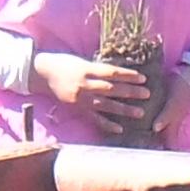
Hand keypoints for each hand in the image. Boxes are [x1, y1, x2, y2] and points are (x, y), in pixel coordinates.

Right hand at [32, 49, 152, 117]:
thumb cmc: (63, 63)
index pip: (112, 73)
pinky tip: (119, 129)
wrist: (42, 73)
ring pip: (106, 105)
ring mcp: (81, 98)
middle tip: (147, 94)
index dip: (128, 75)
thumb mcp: (82, 61)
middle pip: (112, 89)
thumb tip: (118, 73)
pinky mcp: (77, 108)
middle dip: (131, 92)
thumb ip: (98, 69)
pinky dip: (107, 124)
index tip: (143, 78)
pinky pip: (94, 118)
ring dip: (124, 110)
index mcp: (87, 69)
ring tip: (140, 113)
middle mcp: (85, 84)